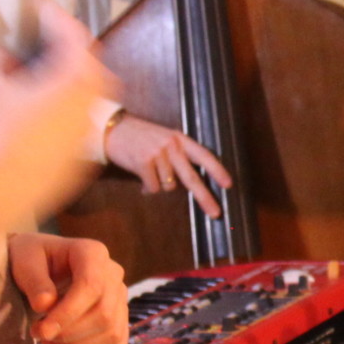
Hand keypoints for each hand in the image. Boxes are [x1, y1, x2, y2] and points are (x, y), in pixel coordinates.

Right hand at [0, 1, 105, 258]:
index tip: (42, 6)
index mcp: (71, 81)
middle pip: (93, 64)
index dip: (57, 17)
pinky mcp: (82, 155)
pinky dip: (71, 109)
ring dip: (78, 79)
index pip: (73, 36)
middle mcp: (88, 104)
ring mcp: (87, 130)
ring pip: (94, 95)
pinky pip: (83, 123)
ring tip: (53, 74)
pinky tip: (49, 111)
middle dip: (76, 49)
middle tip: (55, 40)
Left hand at [7, 234, 128, 343]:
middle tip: (38, 333)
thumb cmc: (31, 260)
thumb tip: (45, 305)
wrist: (40, 266)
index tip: (42, 330)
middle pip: (104, 313)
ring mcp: (120, 297)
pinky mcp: (120, 318)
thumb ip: (34, 281)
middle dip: (69, 333)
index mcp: (92, 253)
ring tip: (48, 339)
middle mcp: (113, 273)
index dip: (68, 314)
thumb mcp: (24, 262)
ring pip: (111, 332)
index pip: (92, 286)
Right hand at [104, 114, 231, 219]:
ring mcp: (157, 154)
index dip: (217, 171)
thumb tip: (189, 184)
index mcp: (180, 139)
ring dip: (160, 185)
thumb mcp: (164, 139)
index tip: (228, 185)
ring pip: (169, 186)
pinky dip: (148, 187)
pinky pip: (153, 187)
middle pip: (192, 177)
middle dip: (205, 198)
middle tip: (216, 213)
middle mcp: (171, 145)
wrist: (114, 129)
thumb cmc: (141, 137)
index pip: (204, 155)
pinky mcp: (143, 162)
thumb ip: (178, 156)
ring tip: (150, 171)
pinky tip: (142, 176)